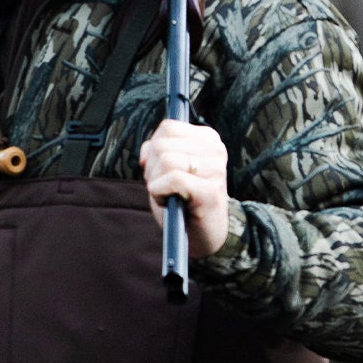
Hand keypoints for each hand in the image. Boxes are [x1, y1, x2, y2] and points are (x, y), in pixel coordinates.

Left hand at [141, 118, 231, 257]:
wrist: (204, 235)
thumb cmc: (182, 200)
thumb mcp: (166, 168)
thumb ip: (156, 150)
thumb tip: (146, 152)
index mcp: (208, 139)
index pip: (167, 128)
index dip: (153, 150)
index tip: (163, 171)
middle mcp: (215, 150)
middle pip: (162, 144)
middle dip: (152, 168)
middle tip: (165, 188)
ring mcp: (216, 170)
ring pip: (166, 160)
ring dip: (155, 183)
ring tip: (169, 196)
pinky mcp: (210, 192)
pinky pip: (172, 180)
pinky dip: (160, 194)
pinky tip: (170, 203)